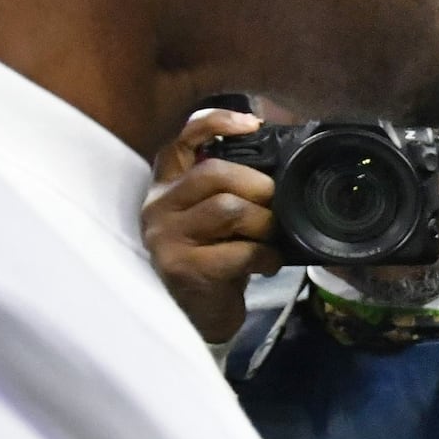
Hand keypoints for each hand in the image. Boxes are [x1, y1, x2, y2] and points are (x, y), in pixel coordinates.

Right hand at [141, 105, 279, 340]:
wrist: (198, 316)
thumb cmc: (213, 259)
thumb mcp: (215, 220)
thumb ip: (230, 189)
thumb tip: (280, 162)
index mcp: (166, 187)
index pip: (181, 141)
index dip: (215, 122)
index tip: (253, 123)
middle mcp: (158, 207)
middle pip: (213, 174)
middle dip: (257, 185)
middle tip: (276, 203)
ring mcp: (166, 238)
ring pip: (227, 209)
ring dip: (264, 222)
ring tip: (271, 237)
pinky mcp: (183, 268)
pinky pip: (237, 251)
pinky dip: (263, 255)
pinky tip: (268, 263)